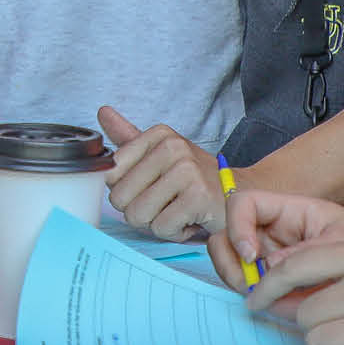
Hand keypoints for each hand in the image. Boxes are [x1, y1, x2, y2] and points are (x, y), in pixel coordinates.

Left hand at [98, 105, 223, 240]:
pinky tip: (191, 220)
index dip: (126, 191)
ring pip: (137, 215)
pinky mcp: (198, 197)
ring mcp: (186, 171)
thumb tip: (102, 111)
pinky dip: (174, 233)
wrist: (241, 195)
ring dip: (157, 223)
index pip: (110, 174)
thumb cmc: (195, 180)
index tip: (151, 187)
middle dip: (139, 211)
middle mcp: (172, 147)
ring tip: (178, 211)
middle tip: (165, 204)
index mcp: (158, 135)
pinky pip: (161, 228)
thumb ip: (129, 137)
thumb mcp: (160, 154)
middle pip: (120, 198)